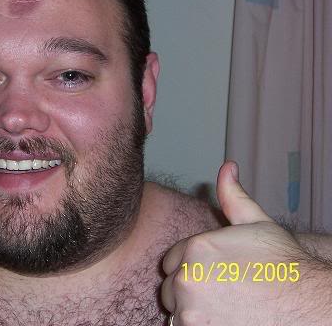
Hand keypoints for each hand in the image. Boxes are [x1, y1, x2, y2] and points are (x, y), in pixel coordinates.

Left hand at [161, 161, 331, 324]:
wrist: (308, 306)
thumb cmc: (283, 266)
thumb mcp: (258, 225)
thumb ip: (233, 197)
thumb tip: (226, 167)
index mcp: (195, 248)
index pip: (170, 262)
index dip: (191, 269)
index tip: (214, 276)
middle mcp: (186, 278)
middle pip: (171, 288)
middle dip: (190, 290)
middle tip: (222, 294)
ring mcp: (189, 310)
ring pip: (176, 311)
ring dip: (193, 311)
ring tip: (224, 308)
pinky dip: (199, 325)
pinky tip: (224, 320)